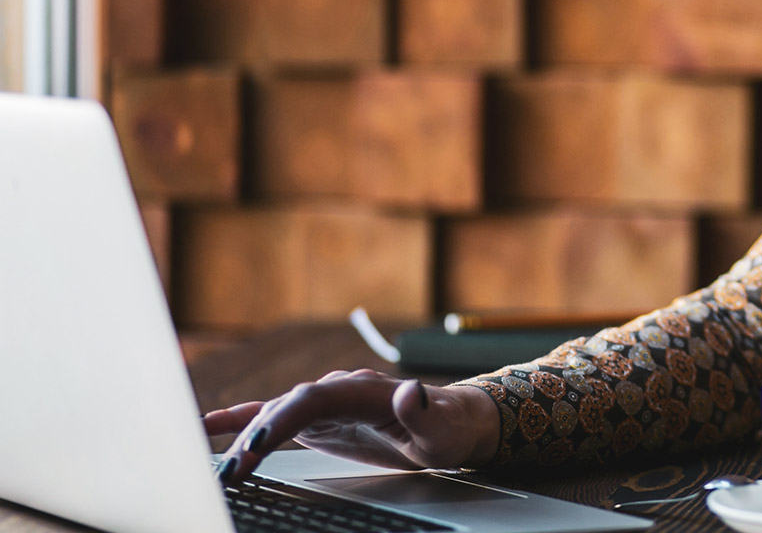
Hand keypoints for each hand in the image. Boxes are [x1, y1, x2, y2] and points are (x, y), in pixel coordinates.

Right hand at [203, 369, 499, 482]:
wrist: (451, 422)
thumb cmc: (447, 427)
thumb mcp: (443, 427)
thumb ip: (424, 410)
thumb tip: (411, 390)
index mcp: (364, 390)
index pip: (313, 399)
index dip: (283, 418)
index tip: (258, 443)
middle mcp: (339, 390)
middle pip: (287, 407)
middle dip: (255, 436)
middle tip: (232, 470)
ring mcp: (327, 403)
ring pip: (276, 414)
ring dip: (244, 437)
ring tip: (217, 465)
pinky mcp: (320, 419)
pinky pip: (276, 417)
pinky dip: (243, 420)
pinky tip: (211, 428)